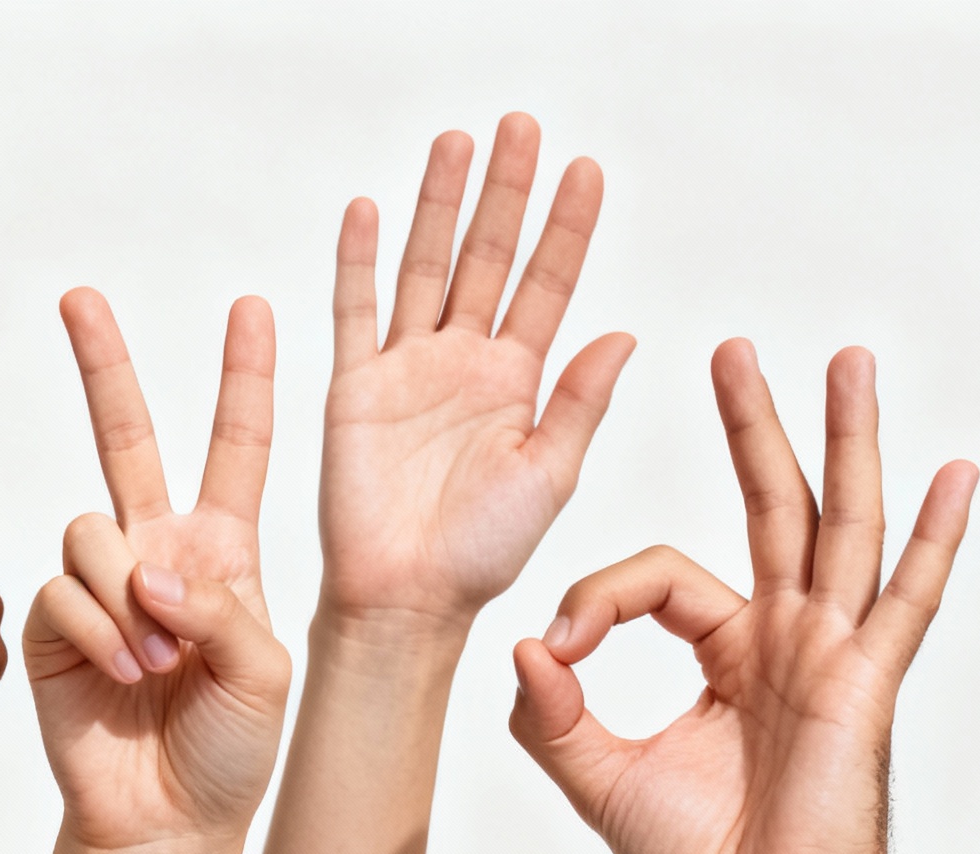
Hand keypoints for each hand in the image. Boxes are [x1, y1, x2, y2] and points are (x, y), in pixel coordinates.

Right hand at [22, 289, 292, 853]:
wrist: (168, 824)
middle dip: (105, 365)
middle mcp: (155, 552)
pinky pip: (61, 589)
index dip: (244, 380)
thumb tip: (146, 567)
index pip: (237, 448)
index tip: (253, 309)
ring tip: (159, 664)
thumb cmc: (232, 751)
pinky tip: (124, 677)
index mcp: (222, 551)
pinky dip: (99, 632)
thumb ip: (218, 604)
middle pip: (125, 438)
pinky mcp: (46, 622)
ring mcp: (98, 586)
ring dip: (130, 596)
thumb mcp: (264, 669)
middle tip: (80, 298)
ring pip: (92, 527)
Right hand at [321, 114, 634, 628]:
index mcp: (519, 383)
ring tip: (456, 144)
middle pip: (488, 257)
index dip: (567, 229)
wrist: (408, 598)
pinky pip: (357, 313)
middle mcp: (465, 364)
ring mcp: (408, 370)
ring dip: (439, 206)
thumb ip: (580, 402)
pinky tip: (371, 211)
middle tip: (521, 128)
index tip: (586, 171)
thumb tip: (623, 333)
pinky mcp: (356, 389)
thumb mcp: (551, 475)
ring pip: (425, 268)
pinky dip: (361, 262)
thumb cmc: (482, 554)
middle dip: (505, 193)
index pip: (548, 286)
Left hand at [508, 339, 978, 853]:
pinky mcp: (862, 684)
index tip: (561, 643)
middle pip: (769, 507)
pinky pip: (905, 600)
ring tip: (850, 363)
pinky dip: (933, 538)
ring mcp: (829, 655)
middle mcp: (783, 639)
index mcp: (726, 652)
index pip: (659, 578)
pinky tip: (955, 475)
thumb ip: (554, 715)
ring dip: (843, 442)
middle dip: (752, 426)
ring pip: (837, 525)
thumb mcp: (600, 778)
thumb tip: (523, 647)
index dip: (601, 596)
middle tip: (736, 350)